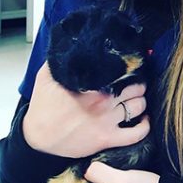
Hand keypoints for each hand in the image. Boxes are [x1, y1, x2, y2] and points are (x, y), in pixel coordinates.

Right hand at [23, 64, 147, 157]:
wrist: (38, 137)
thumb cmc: (43, 106)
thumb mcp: (48, 75)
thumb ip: (62, 59)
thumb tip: (73, 44)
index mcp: (92, 83)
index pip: (123, 70)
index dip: (129, 67)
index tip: (128, 68)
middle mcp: (103, 101)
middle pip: (136, 87)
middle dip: (137, 84)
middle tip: (133, 84)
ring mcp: (107, 121)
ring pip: (140, 106)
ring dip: (141, 101)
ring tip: (135, 100)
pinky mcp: (107, 138)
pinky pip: (137, 133)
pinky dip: (145, 126)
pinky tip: (143, 119)